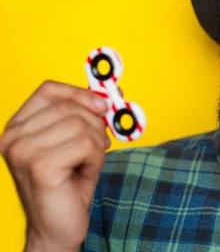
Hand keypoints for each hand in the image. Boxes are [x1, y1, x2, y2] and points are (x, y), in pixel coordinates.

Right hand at [0, 80, 110, 251]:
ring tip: (85, 165)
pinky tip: (84, 174)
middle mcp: (13, 137)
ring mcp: (23, 150)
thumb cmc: (68, 184)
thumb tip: (108, 92)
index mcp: (18, 127)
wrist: (58, 228)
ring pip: (81, 125)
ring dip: (96, 146)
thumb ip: (85, 115)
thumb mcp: (76, 141)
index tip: (102, 105)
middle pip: (69, 108)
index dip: (79, 93)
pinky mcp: (40, 165)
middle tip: (94, 150)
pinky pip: (86, 144)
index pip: (48, 90)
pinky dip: (96, 159)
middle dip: (94, 127)